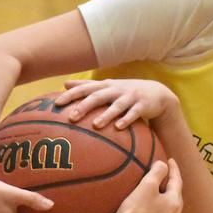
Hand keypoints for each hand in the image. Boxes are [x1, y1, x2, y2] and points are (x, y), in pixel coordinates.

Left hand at [56, 79, 177, 130]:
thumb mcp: (107, 86)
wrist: (156, 93)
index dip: (71, 95)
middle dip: (84, 106)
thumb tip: (65, 84)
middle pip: (98, 96)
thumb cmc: (125, 92)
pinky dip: (127, 119)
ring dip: (106, 115)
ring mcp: (130, 97)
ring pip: (116, 105)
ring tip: (96, 125)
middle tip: (71, 118)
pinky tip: (120, 128)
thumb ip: (87, 86)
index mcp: (105, 85)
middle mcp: (116, 89)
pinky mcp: (143, 105)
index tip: (56, 104)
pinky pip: (134, 113)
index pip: (85, 89)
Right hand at [114, 158, 182, 212]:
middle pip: (175, 201)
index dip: (174, 170)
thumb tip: (163, 165)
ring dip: (165, 208)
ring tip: (158, 202)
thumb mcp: (146, 187)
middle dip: (171, 189)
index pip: (177, 182)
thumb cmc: (136, 212)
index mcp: (174, 204)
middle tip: (166, 181)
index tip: (171, 160)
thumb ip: (156, 173)